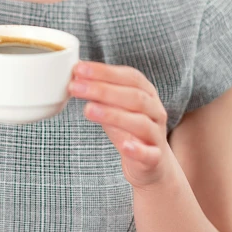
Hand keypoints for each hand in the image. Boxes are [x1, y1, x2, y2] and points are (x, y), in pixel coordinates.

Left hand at [68, 60, 174, 190]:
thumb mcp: (114, 108)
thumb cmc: (128, 129)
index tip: (79, 69)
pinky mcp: (155, 159)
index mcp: (146, 93)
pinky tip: (124, 146)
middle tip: (75, 87)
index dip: (104, 72)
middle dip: (102, 90)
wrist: (151, 163)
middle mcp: (155, 111)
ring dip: (113, 115)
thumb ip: (100, 94)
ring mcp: (156, 135)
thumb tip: (76, 78)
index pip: (129, 76)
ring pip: (140, 122)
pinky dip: (138, 150)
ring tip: (88, 110)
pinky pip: (149, 154)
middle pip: (134, 96)